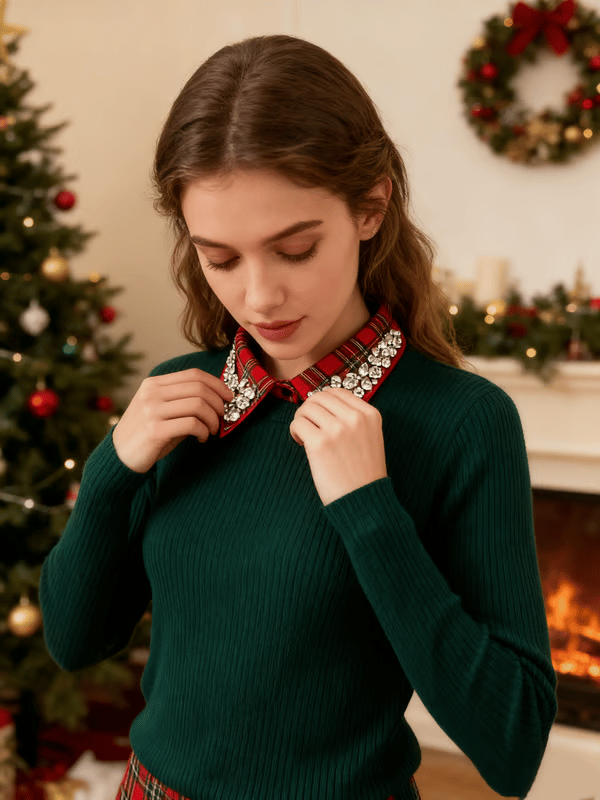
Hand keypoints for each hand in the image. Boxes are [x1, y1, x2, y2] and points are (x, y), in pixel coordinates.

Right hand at [112, 368, 233, 472]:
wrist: (120, 455)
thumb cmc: (147, 432)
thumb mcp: (161, 409)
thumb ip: (183, 400)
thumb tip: (219, 398)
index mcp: (154, 384)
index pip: (193, 374)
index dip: (216, 384)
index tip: (229, 397)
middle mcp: (152, 393)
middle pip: (199, 388)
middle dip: (218, 403)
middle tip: (223, 417)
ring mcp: (152, 411)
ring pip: (198, 405)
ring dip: (212, 419)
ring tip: (212, 430)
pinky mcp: (155, 430)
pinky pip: (191, 424)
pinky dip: (203, 431)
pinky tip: (202, 438)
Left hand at [289, 387, 386, 505]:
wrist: (365, 501)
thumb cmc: (364, 473)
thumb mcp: (370, 437)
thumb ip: (354, 419)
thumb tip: (323, 404)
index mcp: (370, 414)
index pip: (338, 392)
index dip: (324, 401)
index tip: (320, 415)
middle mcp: (355, 418)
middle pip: (320, 397)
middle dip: (310, 409)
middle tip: (308, 425)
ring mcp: (337, 429)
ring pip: (307, 408)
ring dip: (301, 420)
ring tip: (305, 436)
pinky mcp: (319, 443)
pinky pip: (298, 424)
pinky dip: (295, 432)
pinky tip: (302, 443)